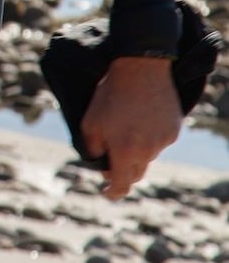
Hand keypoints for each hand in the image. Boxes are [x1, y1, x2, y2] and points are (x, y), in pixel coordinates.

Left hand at [79, 56, 181, 199]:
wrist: (140, 70)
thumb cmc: (110, 96)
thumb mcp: (89, 122)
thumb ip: (92, 149)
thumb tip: (100, 164)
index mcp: (125, 151)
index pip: (121, 183)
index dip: (113, 191)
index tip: (107, 192)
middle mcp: (147, 150)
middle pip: (136, 172)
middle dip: (123, 170)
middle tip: (111, 160)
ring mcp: (163, 141)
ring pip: (147, 156)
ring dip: (136, 149)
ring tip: (126, 125)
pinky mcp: (173, 131)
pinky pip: (158, 142)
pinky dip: (148, 137)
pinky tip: (140, 119)